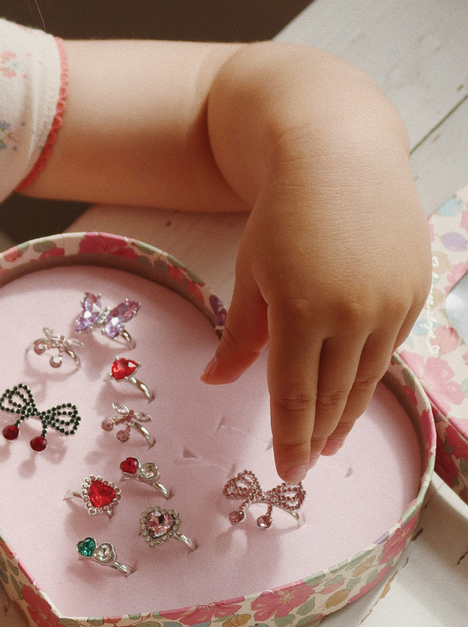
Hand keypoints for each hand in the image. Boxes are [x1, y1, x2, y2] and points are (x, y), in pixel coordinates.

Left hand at [202, 47, 432, 482]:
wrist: (339, 153)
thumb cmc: (282, 215)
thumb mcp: (250, 275)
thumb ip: (239, 336)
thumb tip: (214, 381)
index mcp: (301, 310)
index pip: (295, 395)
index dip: (290, 439)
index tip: (287, 473)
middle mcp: (352, 312)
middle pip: (333, 394)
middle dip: (317, 435)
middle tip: (306, 463)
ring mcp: (390, 302)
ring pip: (366, 378)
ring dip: (346, 414)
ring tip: (330, 440)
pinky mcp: (413, 291)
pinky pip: (389, 348)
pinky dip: (369, 376)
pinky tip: (355, 392)